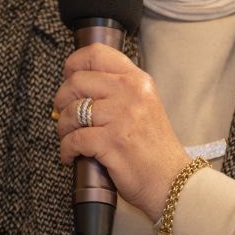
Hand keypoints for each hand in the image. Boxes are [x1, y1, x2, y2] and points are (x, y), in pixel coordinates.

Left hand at [53, 43, 188, 219]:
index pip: (97, 54)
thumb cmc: (154, 148)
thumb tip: (77, 85)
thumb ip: (118, 91)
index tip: (67, 76)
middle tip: (64, 115)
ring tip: (69, 138)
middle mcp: (131, 93)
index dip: (73, 63)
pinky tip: (71, 156)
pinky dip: (66, 150)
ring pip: (71, 111)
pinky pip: (73, 139)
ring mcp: (121, 117)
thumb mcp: (144, 105)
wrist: (172, 181)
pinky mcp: (111, 142)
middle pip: (77, 81)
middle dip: (62, 100)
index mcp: (138, 80)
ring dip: (63, 128)